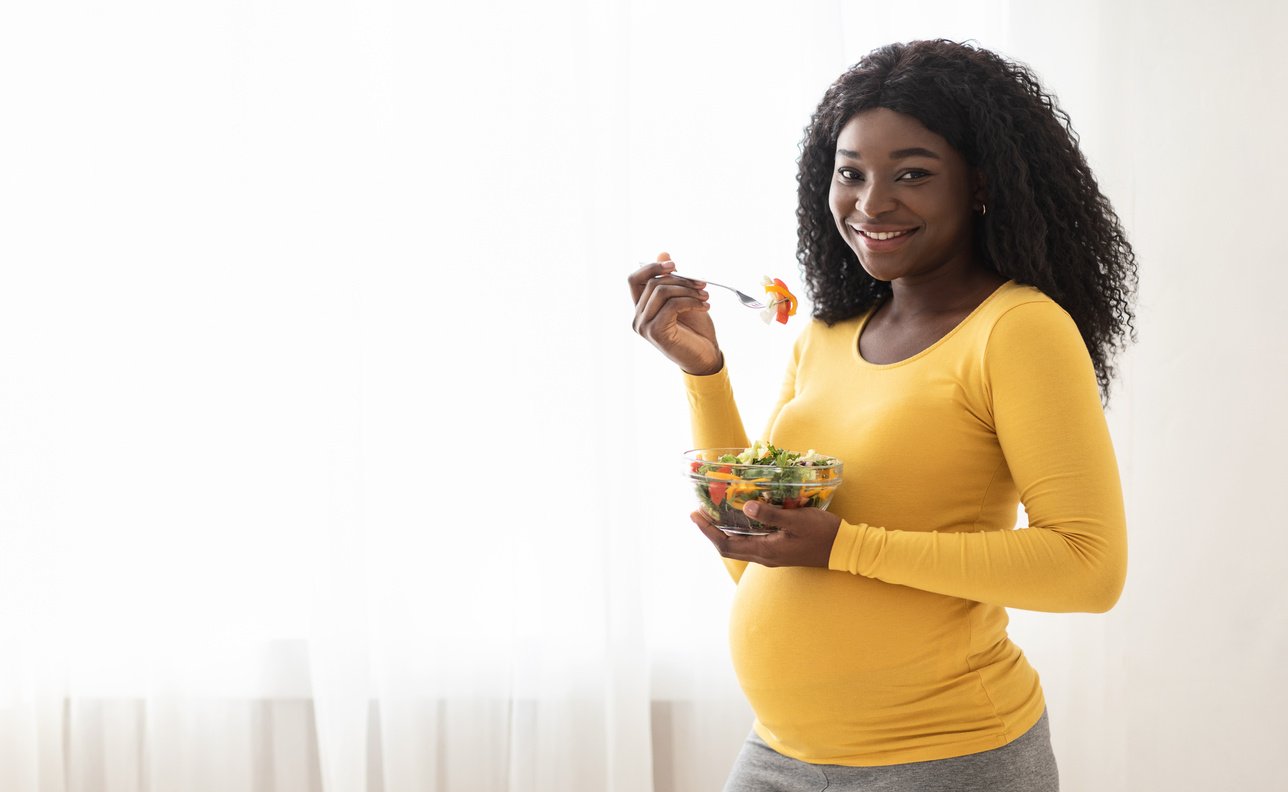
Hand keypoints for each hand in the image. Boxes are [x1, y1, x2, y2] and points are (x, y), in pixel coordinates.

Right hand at [628, 252, 722, 375]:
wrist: (704, 357)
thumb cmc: (694, 330)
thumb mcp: (684, 298)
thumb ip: (672, 279)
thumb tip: (663, 253)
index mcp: (641, 308)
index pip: (634, 279)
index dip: (652, 267)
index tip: (675, 265)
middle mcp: (637, 317)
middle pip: (653, 283)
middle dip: (680, 279)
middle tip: (702, 283)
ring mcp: (643, 326)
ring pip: (662, 292)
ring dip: (688, 290)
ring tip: (705, 296)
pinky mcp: (655, 332)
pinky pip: (672, 305)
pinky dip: (691, 301)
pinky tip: (704, 305)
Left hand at [689, 502, 841, 567]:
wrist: (844, 549)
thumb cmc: (822, 534)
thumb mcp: (797, 520)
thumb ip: (770, 515)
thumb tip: (745, 508)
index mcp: (765, 551)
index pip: (726, 544)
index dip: (708, 531)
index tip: (695, 515)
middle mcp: (764, 557)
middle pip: (728, 548)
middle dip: (710, 531)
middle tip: (699, 513)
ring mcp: (771, 555)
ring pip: (738, 546)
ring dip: (723, 532)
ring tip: (714, 514)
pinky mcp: (779, 551)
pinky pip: (750, 543)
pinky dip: (739, 532)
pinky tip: (741, 519)